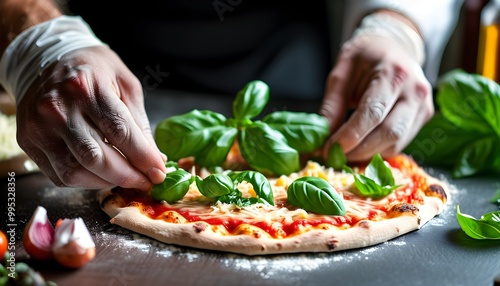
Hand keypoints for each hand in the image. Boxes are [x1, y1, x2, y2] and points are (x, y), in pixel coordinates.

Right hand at [16, 46, 166, 189]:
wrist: (46, 59)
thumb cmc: (93, 71)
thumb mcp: (125, 84)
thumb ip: (139, 122)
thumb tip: (154, 159)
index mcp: (85, 87)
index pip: (119, 131)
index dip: (142, 157)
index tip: (159, 173)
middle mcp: (58, 108)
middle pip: (96, 158)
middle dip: (127, 176)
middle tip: (146, 182)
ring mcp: (39, 127)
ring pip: (76, 171)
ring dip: (107, 182)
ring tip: (126, 178)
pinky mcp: (29, 142)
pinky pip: (60, 175)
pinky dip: (86, 181)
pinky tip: (102, 174)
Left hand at [320, 32, 432, 161]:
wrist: (392, 46)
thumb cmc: (365, 58)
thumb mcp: (341, 72)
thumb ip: (332, 105)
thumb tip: (323, 136)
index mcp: (393, 73)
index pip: (372, 113)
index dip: (349, 136)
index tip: (328, 149)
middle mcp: (415, 90)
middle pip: (388, 133)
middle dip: (358, 150)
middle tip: (334, 156)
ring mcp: (423, 105)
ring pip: (396, 143)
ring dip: (367, 154)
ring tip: (345, 153)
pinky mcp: (424, 116)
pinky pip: (400, 143)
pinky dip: (378, 150)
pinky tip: (361, 147)